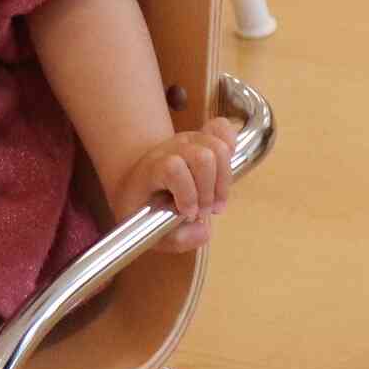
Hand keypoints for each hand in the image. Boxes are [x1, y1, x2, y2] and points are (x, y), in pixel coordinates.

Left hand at [116, 118, 236, 251]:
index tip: (189, 214)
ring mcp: (189, 139)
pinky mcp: (203, 135)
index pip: (173, 168)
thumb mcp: (147, 229)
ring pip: (219, 148)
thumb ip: (175, 239)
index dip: (187, 193)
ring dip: (223, 180)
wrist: (137, 178)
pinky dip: (231, 146)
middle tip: (205, 212)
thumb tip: (204, 231)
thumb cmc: (143, 205)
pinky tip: (223, 171)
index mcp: (152, 168)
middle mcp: (171, 148)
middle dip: (209, 190)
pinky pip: (223, 129)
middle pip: (203, 157)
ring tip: (216, 201)